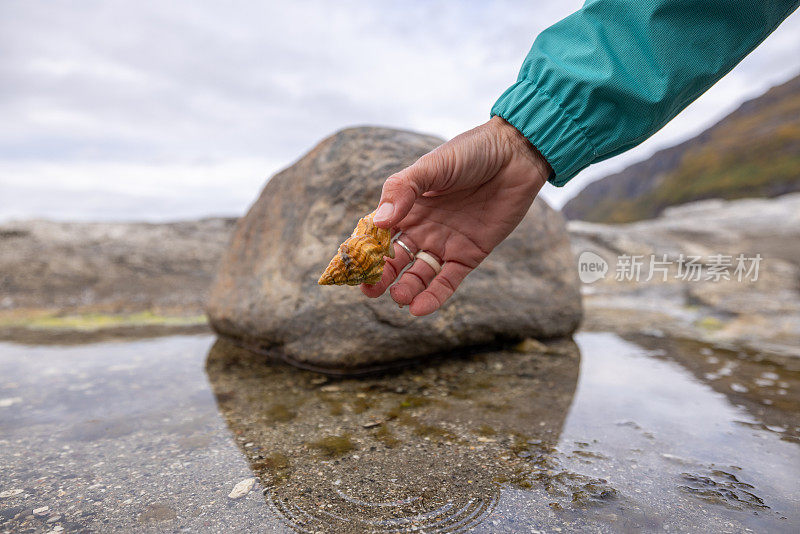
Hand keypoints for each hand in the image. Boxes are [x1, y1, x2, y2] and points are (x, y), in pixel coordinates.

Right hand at [361, 116, 551, 315]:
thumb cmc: (471, 153)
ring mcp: (445, 243)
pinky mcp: (469, 254)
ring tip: (398, 298)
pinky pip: (448, 281)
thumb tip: (379, 222)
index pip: (378, 234)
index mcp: (407, 206)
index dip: (363, 250)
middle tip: (369, 290)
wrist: (516, 155)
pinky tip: (419, 308)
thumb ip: (403, 190)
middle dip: (381, 275)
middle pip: (395, 259)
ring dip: (407, 288)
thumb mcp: (431, 166)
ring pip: (419, 274)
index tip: (349, 266)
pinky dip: (434, 296)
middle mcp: (422, 228)